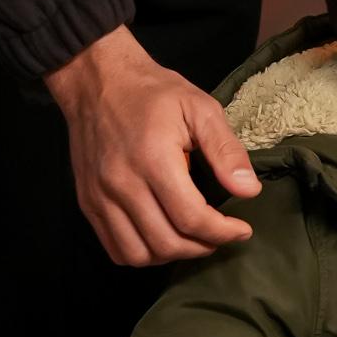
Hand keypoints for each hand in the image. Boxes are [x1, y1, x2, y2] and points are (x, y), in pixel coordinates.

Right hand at [45, 24, 259, 266]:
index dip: (223, 232)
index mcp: (153, 159)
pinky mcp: (87, 201)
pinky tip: (161, 238)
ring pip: (137, 254)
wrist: (97, 82)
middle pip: (166, 242)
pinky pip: (114, 247)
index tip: (241, 230)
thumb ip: (226, 150)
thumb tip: (249, 190)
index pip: (191, 218)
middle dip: (202, 247)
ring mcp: (99, 196)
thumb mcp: (200, 108)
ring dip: (171, 255)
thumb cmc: (153, 93)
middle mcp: (121, 184)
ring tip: (192, 239)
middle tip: (220, 236)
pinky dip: (141, 253)